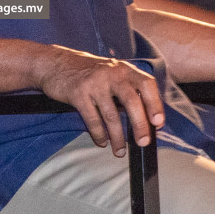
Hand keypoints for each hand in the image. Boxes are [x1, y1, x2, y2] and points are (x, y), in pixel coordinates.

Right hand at [37, 49, 166, 156]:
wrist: (56, 63)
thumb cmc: (89, 72)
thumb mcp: (112, 72)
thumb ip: (129, 88)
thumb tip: (147, 117)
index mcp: (124, 69)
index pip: (147, 84)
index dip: (155, 104)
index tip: (158, 123)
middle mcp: (111, 74)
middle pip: (132, 101)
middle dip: (139, 125)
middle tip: (143, 142)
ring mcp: (94, 83)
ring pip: (111, 115)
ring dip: (117, 137)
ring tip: (119, 151)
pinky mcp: (78, 94)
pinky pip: (92, 120)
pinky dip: (99, 134)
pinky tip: (102, 142)